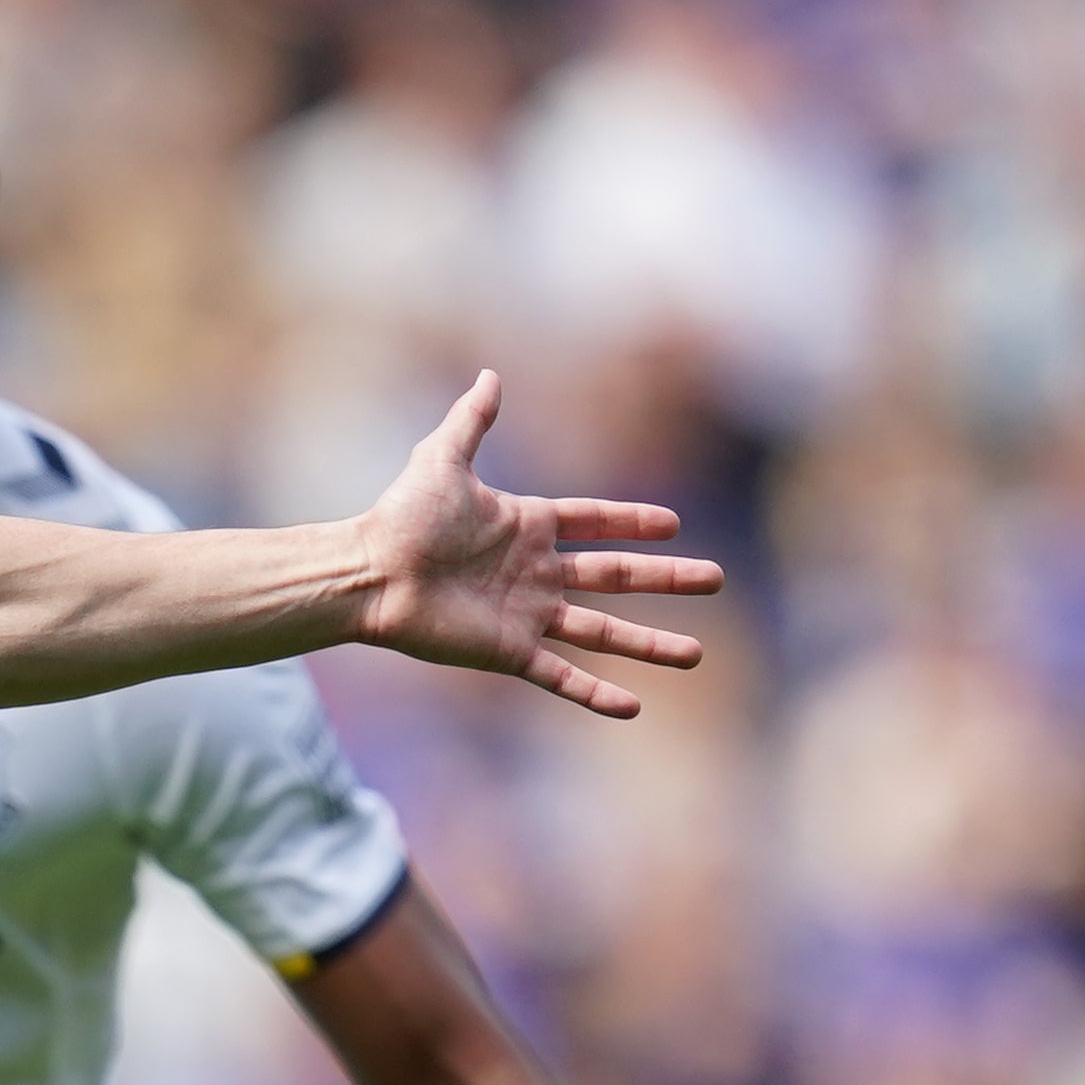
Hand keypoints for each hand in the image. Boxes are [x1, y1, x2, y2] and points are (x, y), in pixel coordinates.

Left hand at [353, 375, 723, 719]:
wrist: (370, 573)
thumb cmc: (402, 517)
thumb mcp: (442, 459)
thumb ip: (471, 422)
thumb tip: (490, 376)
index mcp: (527, 527)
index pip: (595, 522)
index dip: (632, 522)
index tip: (673, 524)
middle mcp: (535, 574)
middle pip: (616, 577)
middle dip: (666, 579)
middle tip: (715, 579)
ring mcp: (525, 616)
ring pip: (602, 632)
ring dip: (648, 644)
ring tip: (695, 654)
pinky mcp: (508, 652)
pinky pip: (561, 676)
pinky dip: (595, 694)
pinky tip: (633, 708)